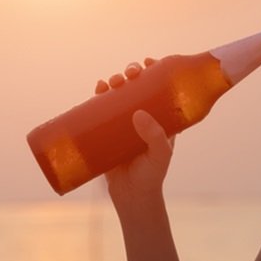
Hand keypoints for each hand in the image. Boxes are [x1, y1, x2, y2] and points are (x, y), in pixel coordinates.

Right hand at [95, 58, 173, 216]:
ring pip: (118, 95)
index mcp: (161, 117)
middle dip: (132, 74)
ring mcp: (124, 123)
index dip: (156, 71)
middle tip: (129, 74)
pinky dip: (99, 95)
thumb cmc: (152, 175)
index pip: (161, 88)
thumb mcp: (159, 155)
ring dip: (114, 81)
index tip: (151, 63)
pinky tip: (98, 87)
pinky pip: (102, 109)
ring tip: (111, 82)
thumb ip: (155, 135)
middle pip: (137, 87)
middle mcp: (144, 117)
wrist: (132, 197)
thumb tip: (139, 113)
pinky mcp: (107, 132)